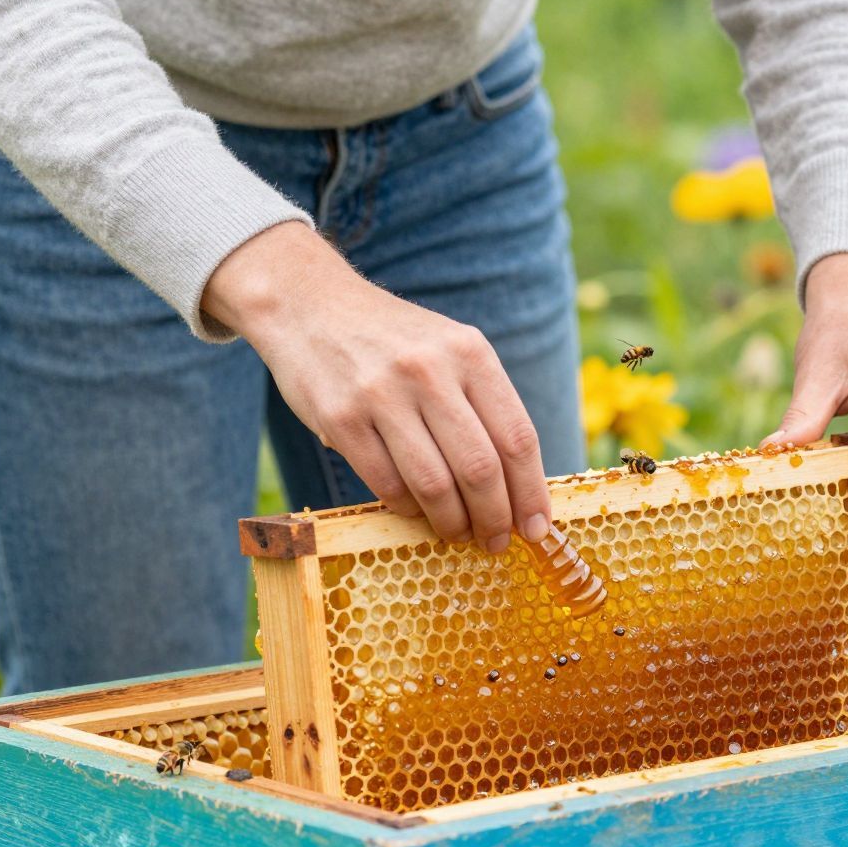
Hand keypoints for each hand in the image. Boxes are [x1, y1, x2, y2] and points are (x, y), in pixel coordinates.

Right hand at [203, 223, 549, 549]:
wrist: (310, 304)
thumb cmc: (392, 340)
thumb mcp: (449, 349)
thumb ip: (482, 404)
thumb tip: (518, 486)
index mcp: (470, 353)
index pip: (517, 437)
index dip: (530, 493)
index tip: (537, 528)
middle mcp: (430, 370)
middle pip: (480, 468)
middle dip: (495, 518)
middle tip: (496, 542)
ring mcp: (382, 394)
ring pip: (434, 484)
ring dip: (452, 522)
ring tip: (458, 533)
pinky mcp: (341, 418)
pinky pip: (387, 484)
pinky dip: (408, 509)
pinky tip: (415, 510)